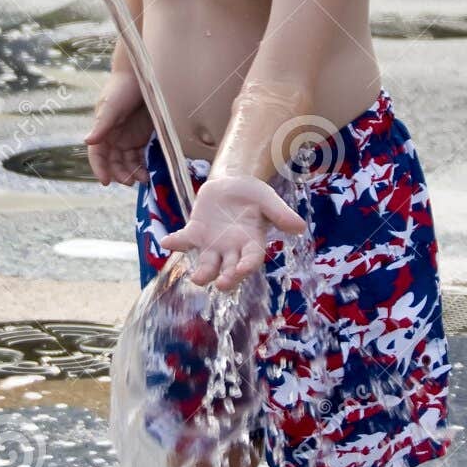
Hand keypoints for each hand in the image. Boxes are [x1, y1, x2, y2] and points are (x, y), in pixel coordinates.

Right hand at [83, 71, 153, 184]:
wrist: (142, 74)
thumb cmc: (122, 88)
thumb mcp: (111, 106)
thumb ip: (101, 125)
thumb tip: (87, 142)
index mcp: (102, 131)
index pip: (97, 155)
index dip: (99, 169)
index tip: (105, 182)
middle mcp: (113, 137)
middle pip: (113, 163)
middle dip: (120, 174)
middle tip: (131, 181)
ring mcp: (127, 138)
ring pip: (127, 163)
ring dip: (133, 173)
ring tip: (143, 179)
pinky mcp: (141, 137)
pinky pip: (140, 157)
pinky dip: (143, 166)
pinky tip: (149, 173)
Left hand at [158, 175, 305, 290]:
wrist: (232, 181)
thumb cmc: (253, 194)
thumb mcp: (268, 200)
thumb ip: (280, 214)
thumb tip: (300, 227)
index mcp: (251, 243)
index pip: (251, 260)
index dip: (247, 267)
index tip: (241, 271)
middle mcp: (231, 250)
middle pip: (228, 270)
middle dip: (226, 278)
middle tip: (222, 284)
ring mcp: (212, 244)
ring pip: (206, 264)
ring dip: (202, 273)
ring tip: (196, 279)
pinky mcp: (195, 233)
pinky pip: (184, 241)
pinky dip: (175, 243)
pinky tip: (166, 243)